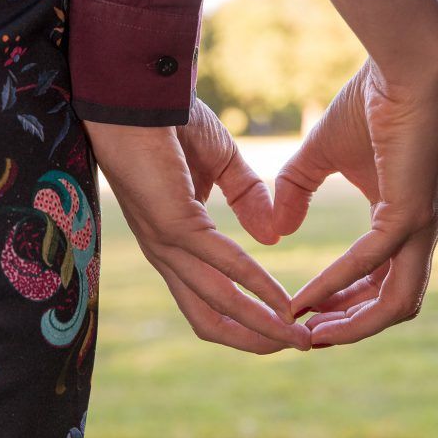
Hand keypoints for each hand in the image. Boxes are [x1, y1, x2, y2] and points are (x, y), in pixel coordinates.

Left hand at [84, 100, 310, 353]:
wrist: (140, 90)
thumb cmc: (171, 119)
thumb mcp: (221, 162)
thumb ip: (247, 197)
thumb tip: (273, 237)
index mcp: (173, 240)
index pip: (207, 296)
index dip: (244, 317)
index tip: (284, 323)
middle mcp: (166, 251)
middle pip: (208, 318)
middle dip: (253, 339)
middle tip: (295, 347)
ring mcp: (167, 242)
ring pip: (215, 304)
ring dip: (260, 326)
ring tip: (297, 338)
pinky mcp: (174, 225)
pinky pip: (224, 266)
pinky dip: (257, 287)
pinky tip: (283, 301)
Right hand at [273, 57, 437, 344]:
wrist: (399, 64)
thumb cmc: (368, 102)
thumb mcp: (320, 154)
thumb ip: (297, 190)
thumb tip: (276, 230)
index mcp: (403, 221)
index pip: (383, 283)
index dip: (345, 305)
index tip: (304, 315)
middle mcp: (418, 232)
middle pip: (394, 306)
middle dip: (348, 328)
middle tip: (304, 339)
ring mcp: (419, 225)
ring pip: (394, 302)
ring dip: (348, 323)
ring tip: (306, 332)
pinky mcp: (411, 211)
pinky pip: (372, 263)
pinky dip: (336, 285)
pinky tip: (304, 297)